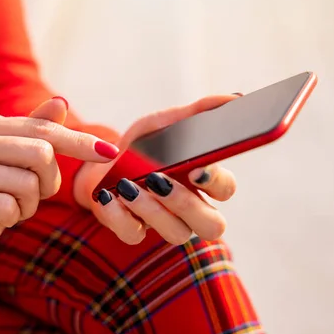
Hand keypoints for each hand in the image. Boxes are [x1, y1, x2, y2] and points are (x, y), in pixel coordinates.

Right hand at [0, 98, 118, 276]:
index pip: (43, 129)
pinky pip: (7, 207)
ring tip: (8, 207)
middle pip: (40, 154)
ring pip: (27, 184)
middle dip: (48, 182)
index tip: (110, 152)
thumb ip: (35, 132)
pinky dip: (11, 218)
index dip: (79, 142)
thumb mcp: (16, 163)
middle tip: (33, 195)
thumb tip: (59, 101)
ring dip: (28, 205)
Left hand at [74, 94, 238, 244]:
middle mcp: (190, 209)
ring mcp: (163, 224)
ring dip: (152, 209)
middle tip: (160, 180)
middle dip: (187, 205)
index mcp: (203, 181)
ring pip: (176, 234)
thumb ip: (197, 112)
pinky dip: (119, 215)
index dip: (215, 182)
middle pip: (211, 226)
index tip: (197, 168)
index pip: (225, 190)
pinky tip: (109, 195)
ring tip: (128, 185)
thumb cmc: (141, 146)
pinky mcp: (134, 231)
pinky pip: (133, 235)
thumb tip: (235, 98)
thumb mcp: (164, 124)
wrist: (99, 161)